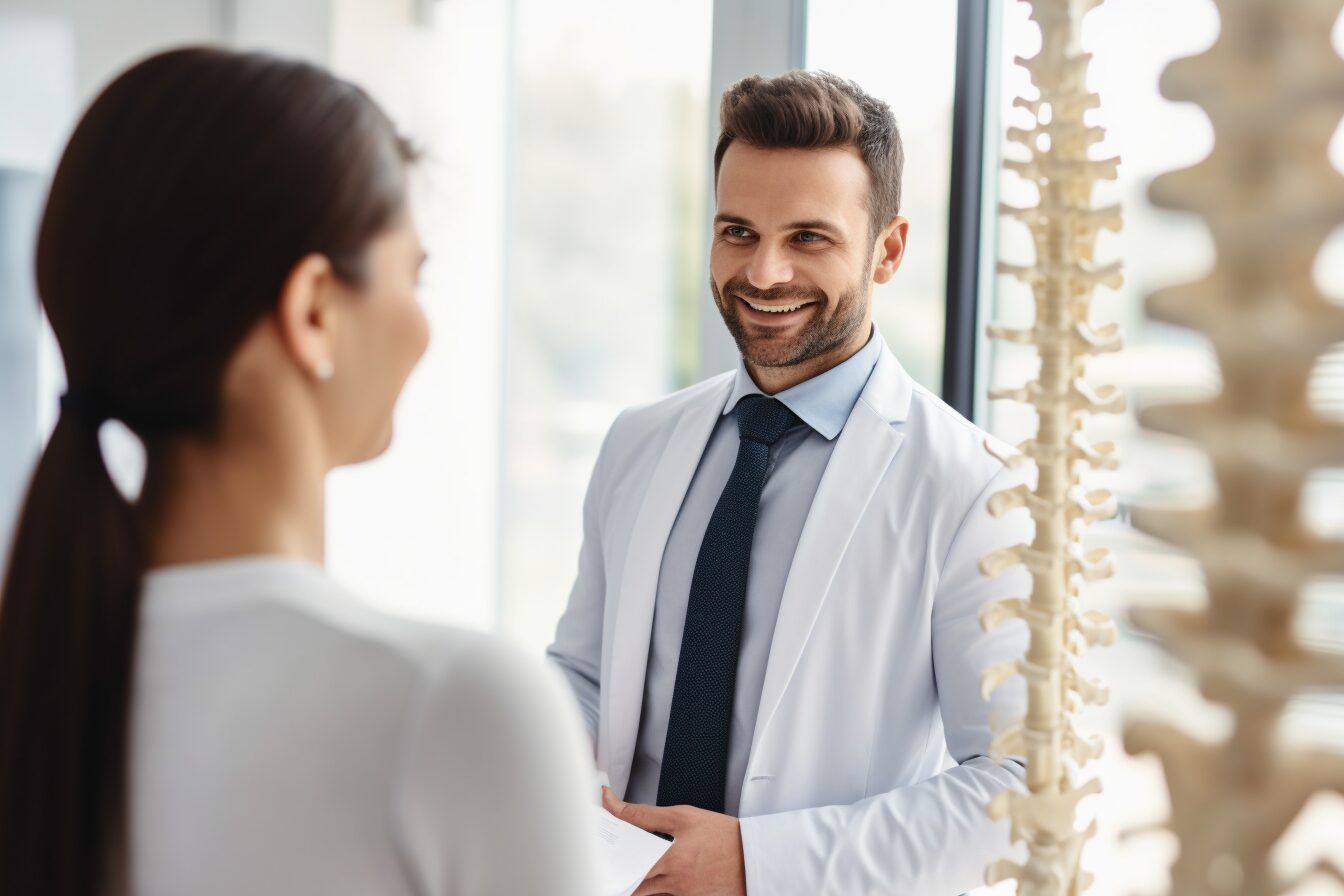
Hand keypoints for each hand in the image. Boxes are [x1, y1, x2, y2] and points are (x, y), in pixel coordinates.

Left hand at [603, 787, 746, 895]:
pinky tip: (665, 878)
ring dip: (642, 885)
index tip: (599, 857)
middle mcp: (674, 885)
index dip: (609, 865)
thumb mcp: (684, 816)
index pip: (625, 869)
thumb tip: (613, 803)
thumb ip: (644, 814)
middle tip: (614, 866)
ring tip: (643, 869)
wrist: (757, 858)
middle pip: (634, 888)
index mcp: (669, 861)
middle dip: (623, 878)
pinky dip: (662, 891)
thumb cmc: (725, 836)